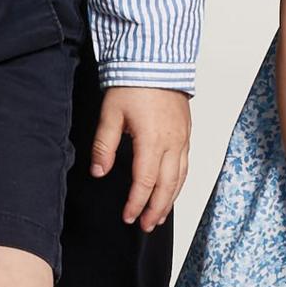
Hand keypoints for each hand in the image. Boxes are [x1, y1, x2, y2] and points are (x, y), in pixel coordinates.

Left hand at [90, 85, 191, 230]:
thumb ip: (104, 145)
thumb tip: (99, 172)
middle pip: (167, 186)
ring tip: (158, 216)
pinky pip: (185, 165)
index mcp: (152, 140)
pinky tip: (172, 190)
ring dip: (170, 200)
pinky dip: (179, 183)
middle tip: (145, 225)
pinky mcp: (186, 133)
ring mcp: (182, 138)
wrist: (157, 60)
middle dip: (156, 209)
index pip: (145, 181)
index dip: (137, 203)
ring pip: (180, 178)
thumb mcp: (110, 113)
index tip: (128, 217)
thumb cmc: (133, 83)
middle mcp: (172, 142)